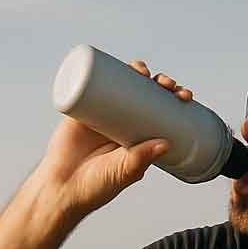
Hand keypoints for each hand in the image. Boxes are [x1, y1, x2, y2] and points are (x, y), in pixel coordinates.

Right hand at [39, 59, 193, 216]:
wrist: (62, 187)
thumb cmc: (97, 186)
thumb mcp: (124, 171)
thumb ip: (141, 159)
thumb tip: (166, 143)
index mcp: (140, 137)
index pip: (162, 112)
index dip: (174, 100)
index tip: (184, 96)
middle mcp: (124, 122)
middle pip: (146, 93)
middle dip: (159, 83)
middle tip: (167, 84)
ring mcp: (103, 112)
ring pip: (122, 84)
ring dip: (136, 71)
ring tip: (142, 71)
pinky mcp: (82, 107)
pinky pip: (92, 83)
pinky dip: (103, 69)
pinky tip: (114, 60)